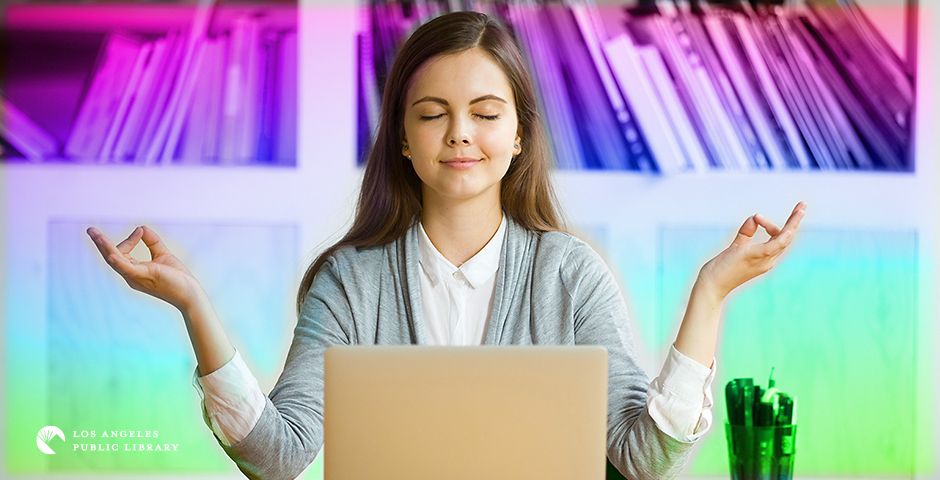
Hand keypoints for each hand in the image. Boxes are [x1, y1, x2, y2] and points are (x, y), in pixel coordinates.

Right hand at [87, 226, 202, 310]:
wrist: (190, 294)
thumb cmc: (177, 278)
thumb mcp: (162, 255)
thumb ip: (152, 242)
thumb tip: (140, 227)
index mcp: (134, 270)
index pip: (122, 252)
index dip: (130, 239)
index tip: (140, 231)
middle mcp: (131, 275)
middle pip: (111, 256)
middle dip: (101, 243)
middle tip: (90, 230)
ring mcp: (136, 277)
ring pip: (115, 260)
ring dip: (104, 247)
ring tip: (95, 235)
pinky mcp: (144, 277)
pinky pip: (127, 269)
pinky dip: (118, 261)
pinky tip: (111, 254)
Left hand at [697, 202, 806, 300]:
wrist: (711, 284)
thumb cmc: (722, 268)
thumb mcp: (736, 246)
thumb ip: (746, 233)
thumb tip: (753, 218)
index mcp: (765, 258)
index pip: (777, 238)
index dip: (769, 225)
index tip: (756, 217)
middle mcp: (767, 260)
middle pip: (786, 238)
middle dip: (795, 221)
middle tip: (802, 205)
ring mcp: (762, 260)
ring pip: (784, 239)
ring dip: (793, 223)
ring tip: (801, 208)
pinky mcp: (754, 257)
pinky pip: (772, 247)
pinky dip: (781, 238)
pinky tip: (788, 230)